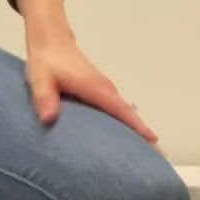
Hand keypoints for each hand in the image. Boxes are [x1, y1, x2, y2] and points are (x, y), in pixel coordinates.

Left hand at [24, 34, 163, 150]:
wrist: (51, 40)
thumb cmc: (46, 61)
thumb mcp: (40, 79)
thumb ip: (44, 98)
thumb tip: (48, 119)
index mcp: (95, 88)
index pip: (120, 109)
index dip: (137, 125)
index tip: (154, 141)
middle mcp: (106, 89)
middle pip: (129, 114)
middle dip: (144, 134)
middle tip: (159, 158)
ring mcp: (105, 90)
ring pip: (125, 113)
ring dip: (136, 130)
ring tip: (146, 155)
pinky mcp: (101, 92)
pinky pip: (118, 110)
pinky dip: (126, 123)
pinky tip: (126, 140)